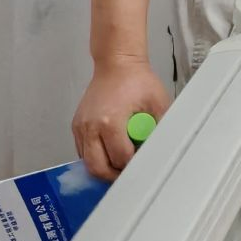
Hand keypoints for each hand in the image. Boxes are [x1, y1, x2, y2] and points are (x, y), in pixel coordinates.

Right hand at [72, 57, 170, 180]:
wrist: (116, 63)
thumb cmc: (138, 81)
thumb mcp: (158, 103)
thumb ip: (161, 128)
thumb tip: (165, 150)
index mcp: (110, 122)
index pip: (120, 159)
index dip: (132, 168)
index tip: (143, 168)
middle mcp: (90, 127)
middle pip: (97, 168)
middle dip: (114, 177)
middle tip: (129, 176)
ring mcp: (80, 127)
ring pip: (87, 163)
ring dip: (103, 169)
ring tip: (120, 166)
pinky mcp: (76, 125)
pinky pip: (82, 152)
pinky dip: (95, 158)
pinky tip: (109, 154)